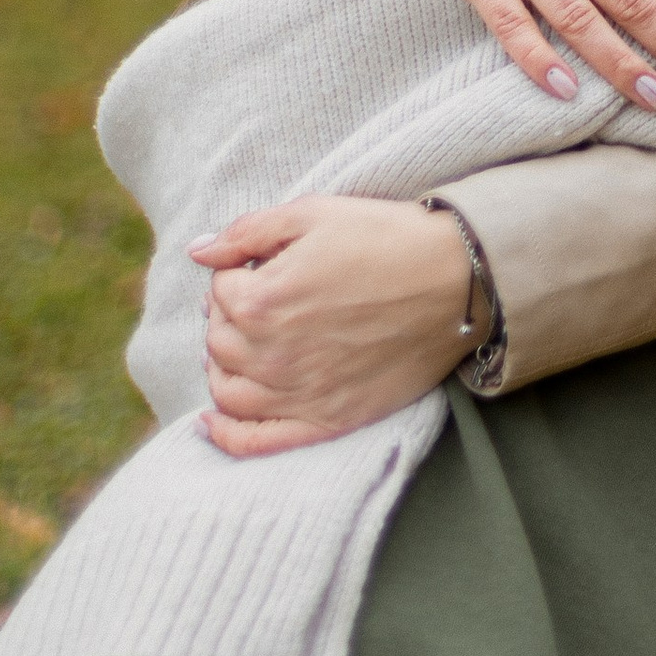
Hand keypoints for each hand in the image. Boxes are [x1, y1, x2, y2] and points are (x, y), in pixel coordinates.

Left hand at [193, 197, 471, 455]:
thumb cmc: (388, 239)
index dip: (238, 271)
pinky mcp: (326, 420)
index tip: (265, 263)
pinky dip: (224, 435)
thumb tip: (197, 250)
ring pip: (227, 390)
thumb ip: (247, 232)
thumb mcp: (314, 214)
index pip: (219, 290)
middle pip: (217, 340)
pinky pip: (255, 441)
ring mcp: (298, 394)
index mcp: (262, 301)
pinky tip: (211, 421)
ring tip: (241, 345)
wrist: (458, 281)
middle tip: (262, 296)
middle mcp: (271, 355)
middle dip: (229, 314)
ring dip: (221, 365)